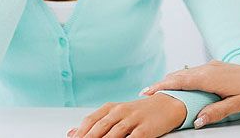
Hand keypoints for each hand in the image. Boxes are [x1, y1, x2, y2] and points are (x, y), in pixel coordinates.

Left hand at [67, 93, 185, 137]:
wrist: (167, 105)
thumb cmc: (140, 112)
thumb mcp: (116, 114)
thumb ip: (95, 123)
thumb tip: (71, 133)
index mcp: (111, 108)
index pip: (90, 121)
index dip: (80, 133)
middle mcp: (121, 111)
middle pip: (99, 128)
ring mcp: (133, 119)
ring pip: (113, 133)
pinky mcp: (145, 129)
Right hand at [141, 60, 239, 127]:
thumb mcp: (238, 104)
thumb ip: (216, 112)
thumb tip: (197, 121)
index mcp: (211, 77)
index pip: (180, 80)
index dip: (162, 86)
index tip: (146, 92)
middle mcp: (211, 68)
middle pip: (180, 75)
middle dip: (163, 83)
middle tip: (146, 94)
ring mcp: (215, 66)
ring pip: (188, 72)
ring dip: (173, 80)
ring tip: (160, 91)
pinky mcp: (220, 67)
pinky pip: (196, 72)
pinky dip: (185, 78)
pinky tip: (183, 85)